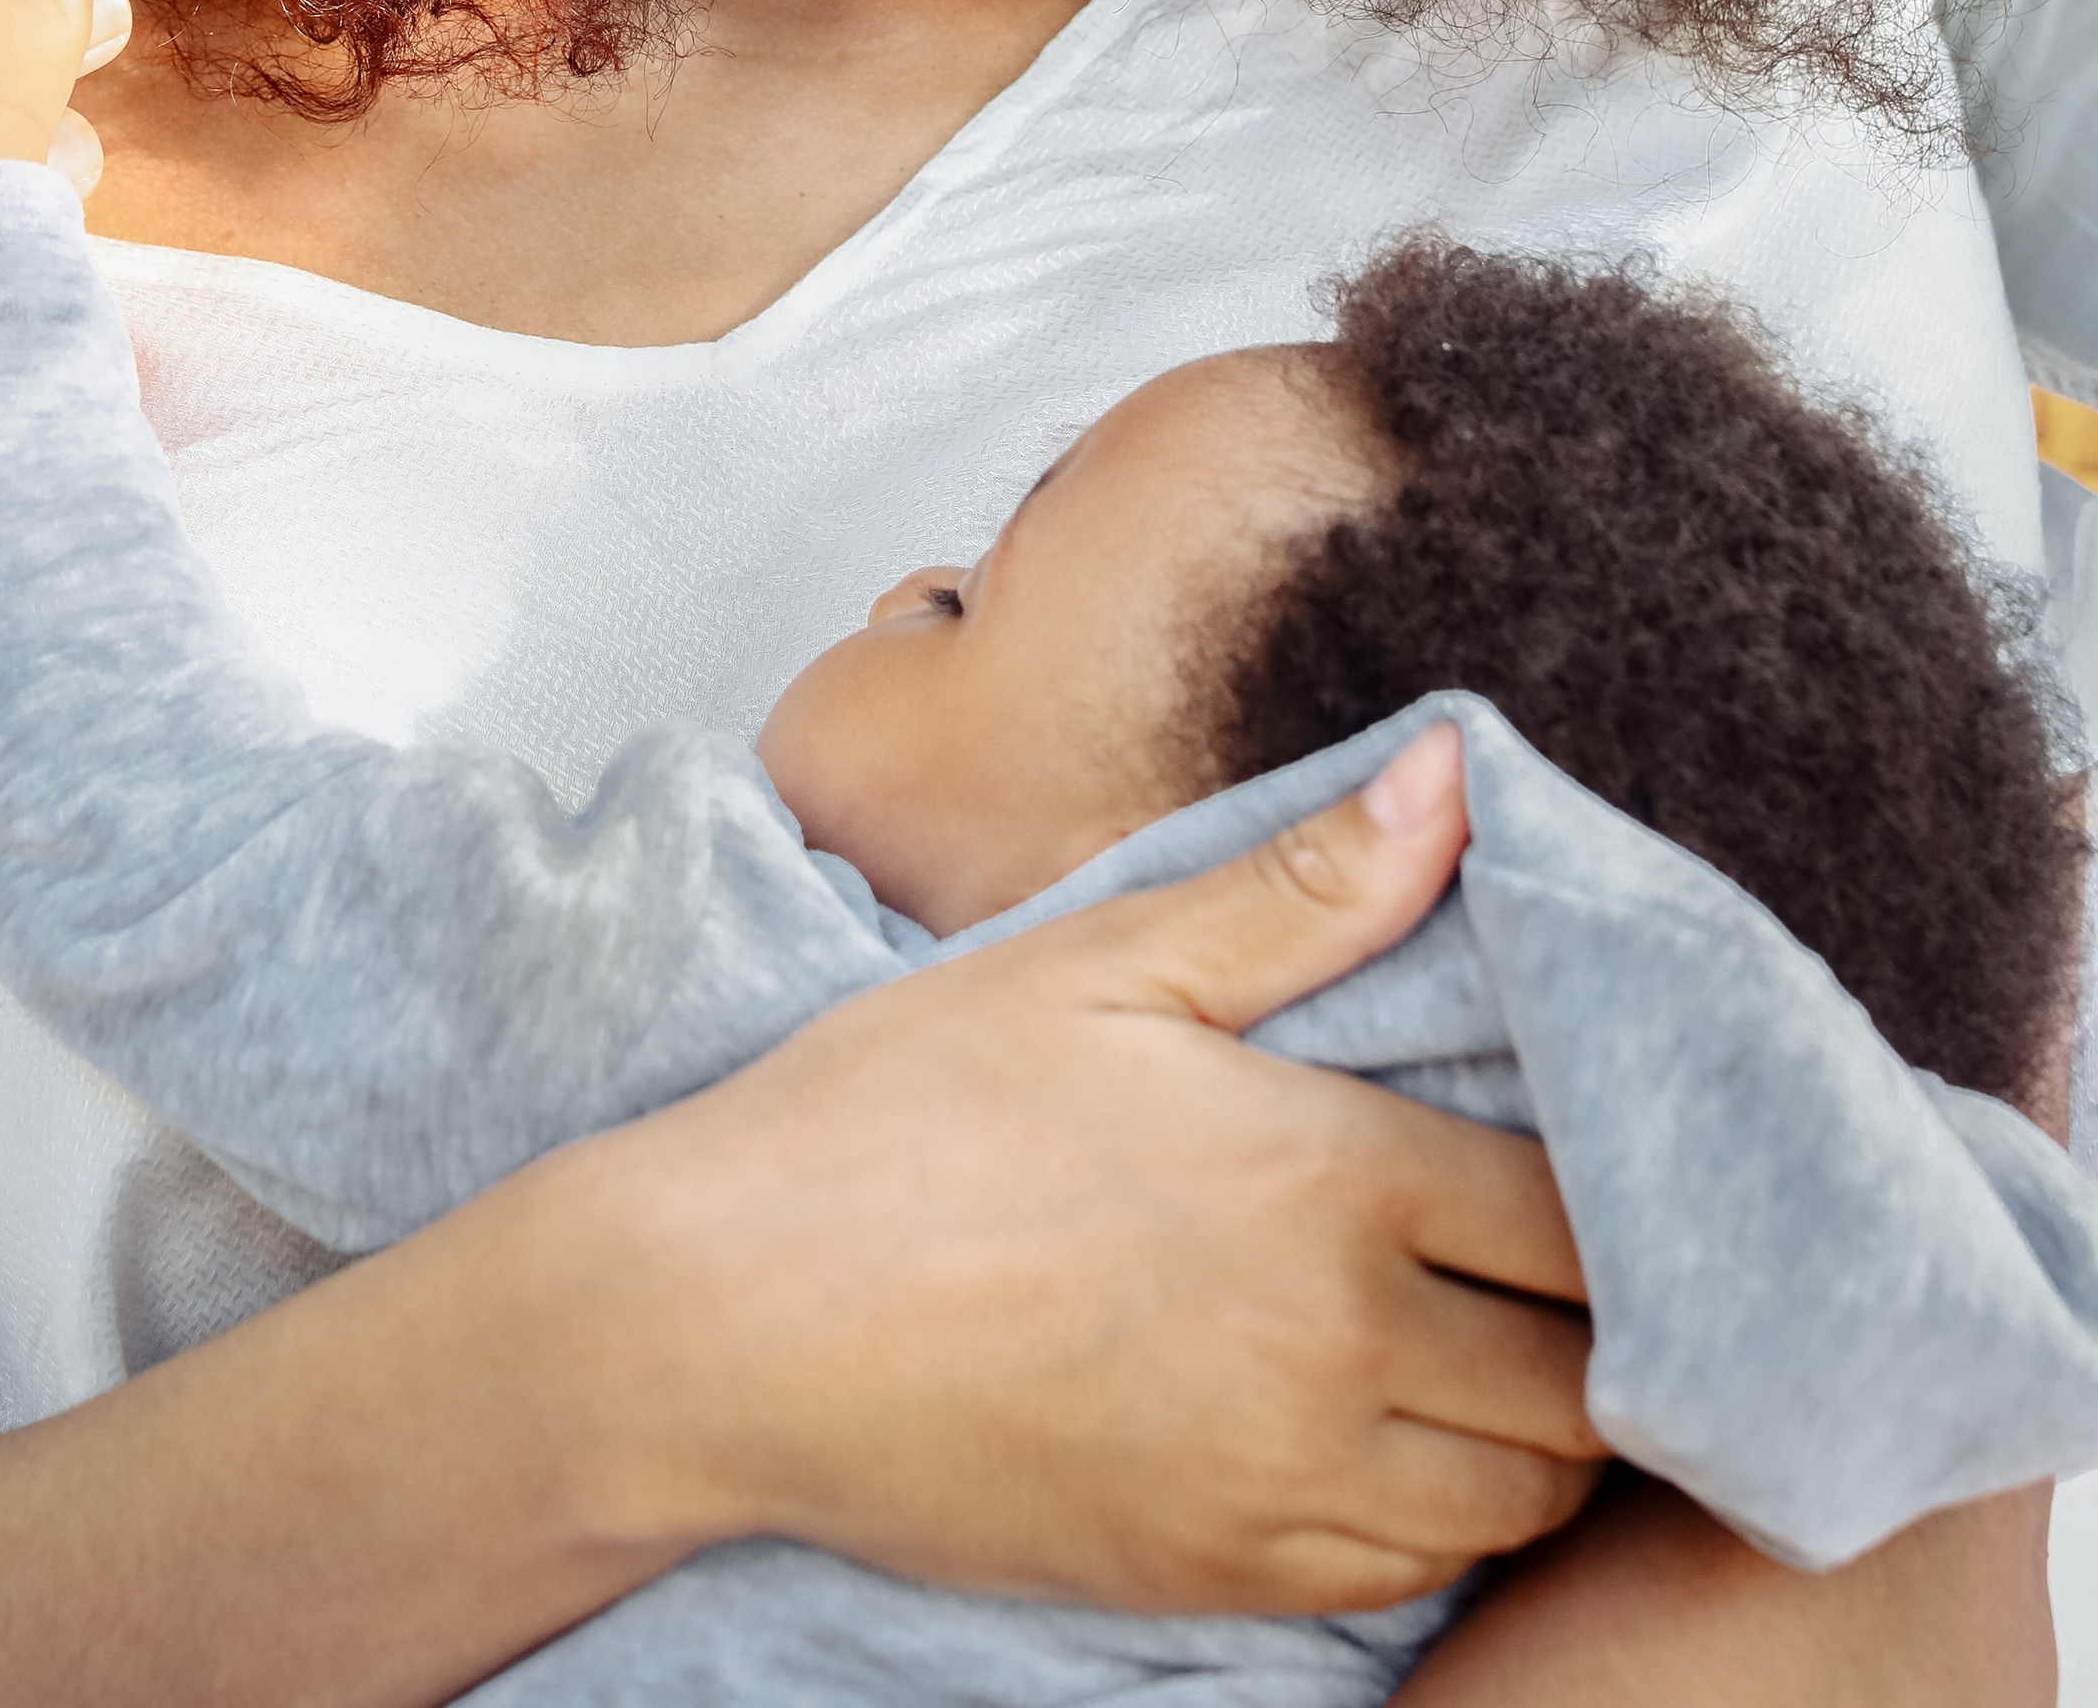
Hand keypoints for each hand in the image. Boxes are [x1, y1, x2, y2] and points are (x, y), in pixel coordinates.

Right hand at [586, 727, 1601, 1618]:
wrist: (727, 1321)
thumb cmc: (901, 1113)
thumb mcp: (1098, 960)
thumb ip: (1304, 886)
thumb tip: (1463, 774)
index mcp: (1330, 1174)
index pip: (1586, 1215)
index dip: (1625, 1189)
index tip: (1606, 1153)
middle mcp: (1340, 1346)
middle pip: (1588, 1375)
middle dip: (1612, 1321)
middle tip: (1572, 1255)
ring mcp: (1282, 1482)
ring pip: (1523, 1497)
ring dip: (1545, 1426)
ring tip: (1499, 1340)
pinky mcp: (1221, 1577)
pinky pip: (1418, 1575)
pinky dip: (1449, 1515)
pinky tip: (1398, 1429)